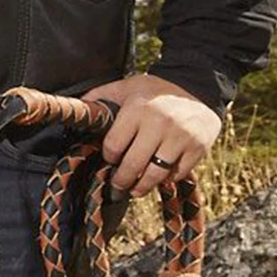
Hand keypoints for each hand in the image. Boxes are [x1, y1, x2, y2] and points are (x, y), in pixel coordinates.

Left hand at [91, 72, 222, 190]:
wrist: (198, 87)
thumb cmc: (156, 90)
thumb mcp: (126, 86)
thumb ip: (101, 95)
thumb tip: (79, 108)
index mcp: (137, 110)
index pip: (114, 145)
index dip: (108, 156)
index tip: (109, 159)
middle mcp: (159, 124)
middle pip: (133, 164)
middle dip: (121, 179)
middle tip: (117, 184)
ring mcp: (180, 138)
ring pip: (156, 174)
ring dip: (143, 186)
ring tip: (135, 190)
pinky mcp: (197, 148)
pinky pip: (178, 173)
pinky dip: (167, 179)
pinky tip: (159, 178)